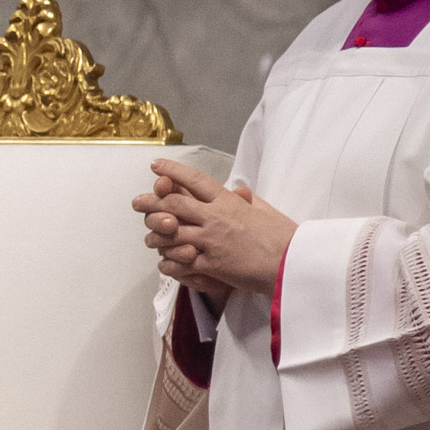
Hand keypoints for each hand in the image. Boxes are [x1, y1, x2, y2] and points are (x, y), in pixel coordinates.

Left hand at [136, 160, 294, 295]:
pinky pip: (178, 261)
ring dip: (156, 235)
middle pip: (173, 205)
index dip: (172, 172)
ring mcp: (211, 241)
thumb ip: (246, 200)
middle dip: (151, 202)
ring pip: (170, 234)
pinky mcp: (210, 264)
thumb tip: (236, 191)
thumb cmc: (282, 236)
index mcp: (229, 202)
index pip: (195, 181)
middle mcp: (216, 218)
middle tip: (137, 202)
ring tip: (149, 237)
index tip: (156, 165)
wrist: (292, 263)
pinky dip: (168, 262)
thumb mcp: (265, 210)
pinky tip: (164, 262)